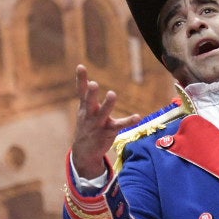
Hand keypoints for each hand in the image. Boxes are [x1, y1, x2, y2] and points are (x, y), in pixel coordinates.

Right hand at [71, 66, 141, 180]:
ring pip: (103, 113)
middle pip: (89, 102)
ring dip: (107, 104)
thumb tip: (88, 80)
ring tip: (112, 94)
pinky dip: (128, 121)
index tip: (80, 66)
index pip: (81, 91)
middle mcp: (89, 115)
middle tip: (94, 84)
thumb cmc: (86, 126)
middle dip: (91, 93)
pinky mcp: (108, 132)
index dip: (80, 79)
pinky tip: (138, 116)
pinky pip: (119, 126)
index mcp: (84, 108)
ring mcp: (98, 124)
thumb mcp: (84, 111)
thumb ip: (87, 97)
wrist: (84, 151)